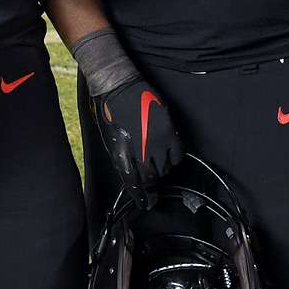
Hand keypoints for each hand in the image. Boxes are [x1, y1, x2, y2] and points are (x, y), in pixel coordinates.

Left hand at [92, 76, 183, 209]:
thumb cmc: (111, 112)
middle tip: (151, 175)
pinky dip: (173, 157)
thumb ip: (123, 158)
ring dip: (162, 167)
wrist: (118, 86)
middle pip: (153, 177)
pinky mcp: (168, 129)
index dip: (142, 196)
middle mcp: (142, 150)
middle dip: (152, 179)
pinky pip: (178, 153)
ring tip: (157, 161)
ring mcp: (157, 140)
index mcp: (124, 155)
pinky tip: (168, 153)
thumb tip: (132, 173)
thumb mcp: (111, 140)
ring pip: (166, 167)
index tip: (146, 202)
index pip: (136, 184)